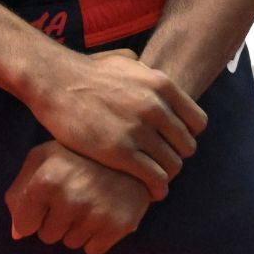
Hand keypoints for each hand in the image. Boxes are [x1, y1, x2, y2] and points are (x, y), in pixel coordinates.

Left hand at [6, 141, 150, 253]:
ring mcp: (94, 213)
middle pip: (48, 236)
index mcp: (45, 179)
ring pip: (71, 243)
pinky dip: (97, 237)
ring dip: (78, 228)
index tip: (49, 198)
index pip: (24, 225)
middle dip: (57, 221)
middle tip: (75, 196)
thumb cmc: (78, 155)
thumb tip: (17, 233)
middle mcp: (69, 198)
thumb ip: (20, 193)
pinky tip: (104, 212)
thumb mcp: (43, 159)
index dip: (35, 214)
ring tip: (91, 200)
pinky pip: (92, 249)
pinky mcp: (117, 225)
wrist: (130, 153)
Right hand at [27, 51, 206, 200]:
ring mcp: (138, 129)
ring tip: (155, 180)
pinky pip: (154, 177)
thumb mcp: (125, 62)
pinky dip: (156, 188)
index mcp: (161, 85)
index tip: (173, 142)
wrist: (55, 82)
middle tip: (162, 163)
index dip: (187, 135)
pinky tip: (150, 191)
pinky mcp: (120, 152)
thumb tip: (151, 71)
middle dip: (176, 157)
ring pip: (173, 164)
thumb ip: (146, 71)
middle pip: (187, 146)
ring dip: (166, 175)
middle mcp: (155, 106)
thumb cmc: (87, 73)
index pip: (197, 122)